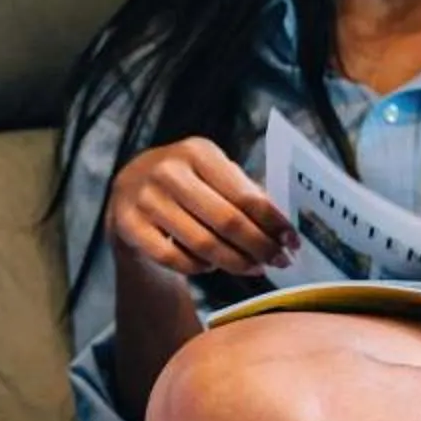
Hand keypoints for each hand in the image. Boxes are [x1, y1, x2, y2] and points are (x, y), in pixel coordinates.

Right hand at [106, 138, 299, 278]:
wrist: (127, 190)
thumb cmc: (185, 183)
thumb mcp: (211, 174)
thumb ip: (244, 193)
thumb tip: (283, 228)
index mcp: (198, 151)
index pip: (245, 194)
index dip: (273, 222)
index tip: (292, 241)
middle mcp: (169, 171)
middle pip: (227, 221)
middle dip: (259, 247)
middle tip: (279, 262)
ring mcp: (146, 199)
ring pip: (203, 244)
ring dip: (235, 262)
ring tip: (253, 268)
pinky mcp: (128, 226)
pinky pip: (175, 259)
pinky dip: (199, 267)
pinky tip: (211, 265)